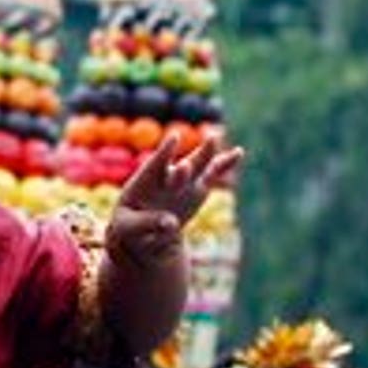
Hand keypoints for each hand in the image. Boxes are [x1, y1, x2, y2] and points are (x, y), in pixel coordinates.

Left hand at [108, 133, 242, 268]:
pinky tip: (239, 151)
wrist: (142, 230)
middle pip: (177, 172)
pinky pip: (213, 174)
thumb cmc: (129, 226)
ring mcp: (183, 182)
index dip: (164, 153)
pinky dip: (225, 164)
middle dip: (184, 171)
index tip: (174, 138)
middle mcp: (164, 179)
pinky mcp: (198, 188)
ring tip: (214, 138)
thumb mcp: (129, 227)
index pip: (153, 167)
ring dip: (206, 154)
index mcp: (142, 184)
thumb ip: (147, 223)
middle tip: (186, 166)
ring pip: (197, 166)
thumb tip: (172, 223)